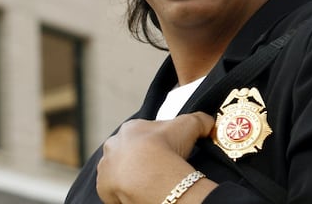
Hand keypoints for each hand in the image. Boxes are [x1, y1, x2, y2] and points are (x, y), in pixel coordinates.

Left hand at [96, 112, 215, 203]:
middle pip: (128, 152)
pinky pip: (115, 190)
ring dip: (130, 175)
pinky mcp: (102, 188)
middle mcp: (112, 145)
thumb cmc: (168, 146)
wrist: (151, 175)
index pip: (143, 133)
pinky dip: (126, 192)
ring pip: (119, 171)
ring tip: (149, 183)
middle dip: (140, 159)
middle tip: (158, 169)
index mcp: (130, 128)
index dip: (157, 143)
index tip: (168, 152)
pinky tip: (141, 193)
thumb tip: (209, 122)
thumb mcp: (191, 124)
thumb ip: (200, 119)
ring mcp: (106, 167)